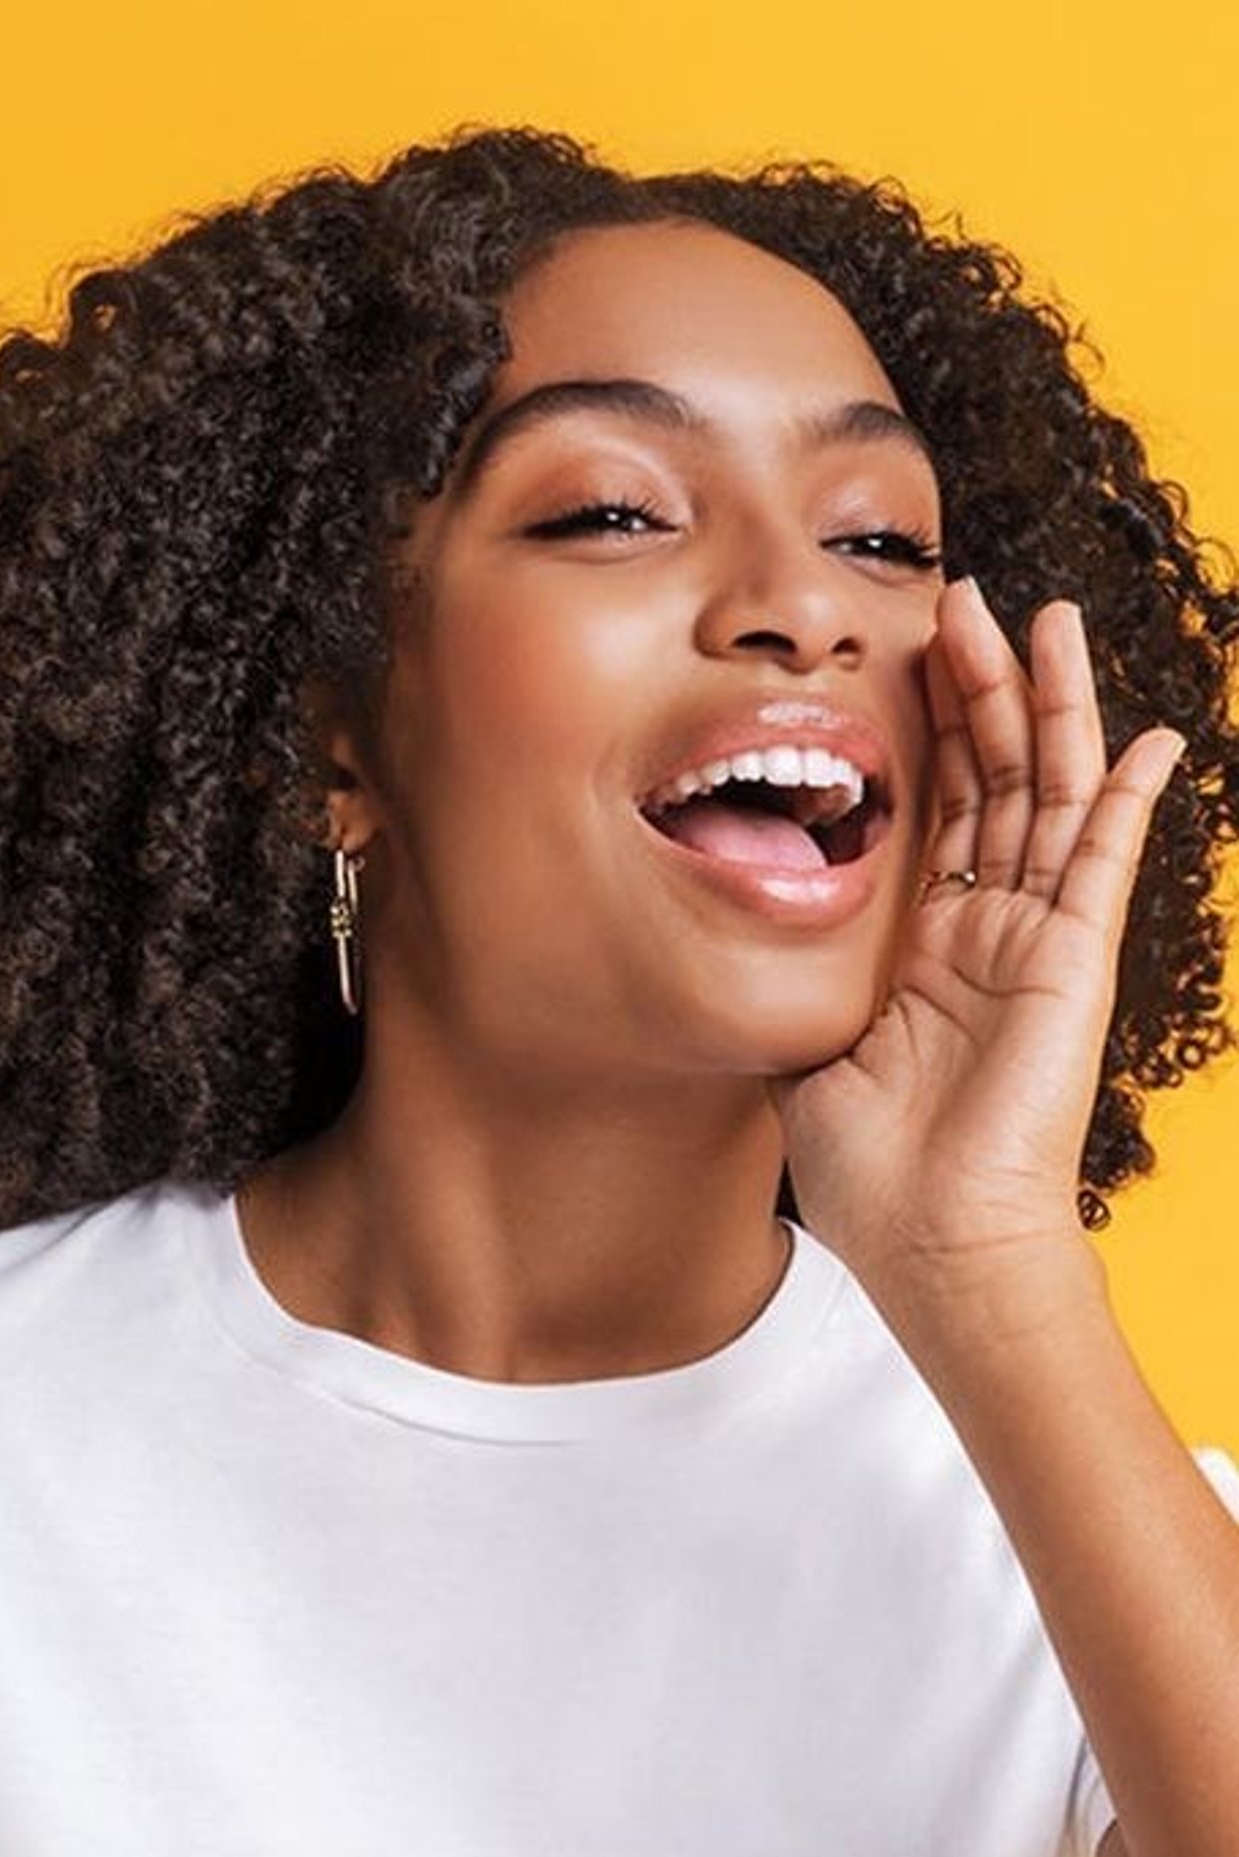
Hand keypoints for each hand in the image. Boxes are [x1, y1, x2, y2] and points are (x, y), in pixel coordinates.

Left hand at [765, 574, 1184, 1312]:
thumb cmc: (871, 1173)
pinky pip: (1105, 860)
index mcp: (919, 946)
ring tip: (1047, 620)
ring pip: (1048, 795)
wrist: (932, 1238)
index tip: (901, 655)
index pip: (930, 811)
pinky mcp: (1074, 960)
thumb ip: (789, 989)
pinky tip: (1149, 737)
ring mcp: (1035, 941)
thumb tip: (728, 950)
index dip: (921, 732)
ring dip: (1049, 707)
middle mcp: (984, 930)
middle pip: (991, 779)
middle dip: (978, 687)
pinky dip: (1128, 795)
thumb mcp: (802, 1058)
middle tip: (962, 598)